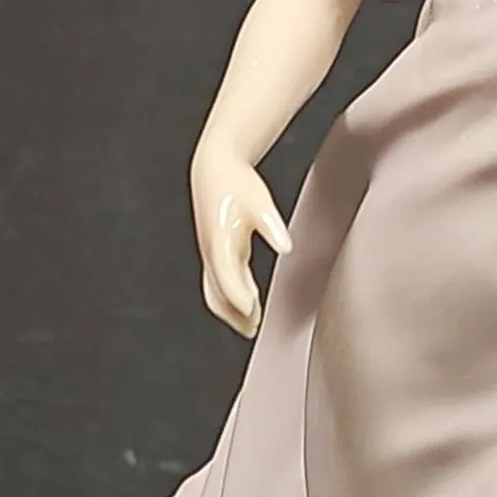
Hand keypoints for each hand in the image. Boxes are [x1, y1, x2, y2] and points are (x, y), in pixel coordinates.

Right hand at [191, 135, 290, 338]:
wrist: (215, 168)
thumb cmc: (238, 183)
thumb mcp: (260, 201)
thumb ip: (272, 225)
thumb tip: (286, 247)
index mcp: (219, 240)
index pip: (227, 278)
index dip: (238, 298)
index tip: (252, 313)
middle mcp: (211, 250)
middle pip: (217, 293)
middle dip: (234, 313)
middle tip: (253, 329)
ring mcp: (210, 252)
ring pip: (215, 291)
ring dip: (231, 310)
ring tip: (252, 325)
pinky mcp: (215, 250)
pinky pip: (219, 282)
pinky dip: (231, 296)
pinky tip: (250, 304)